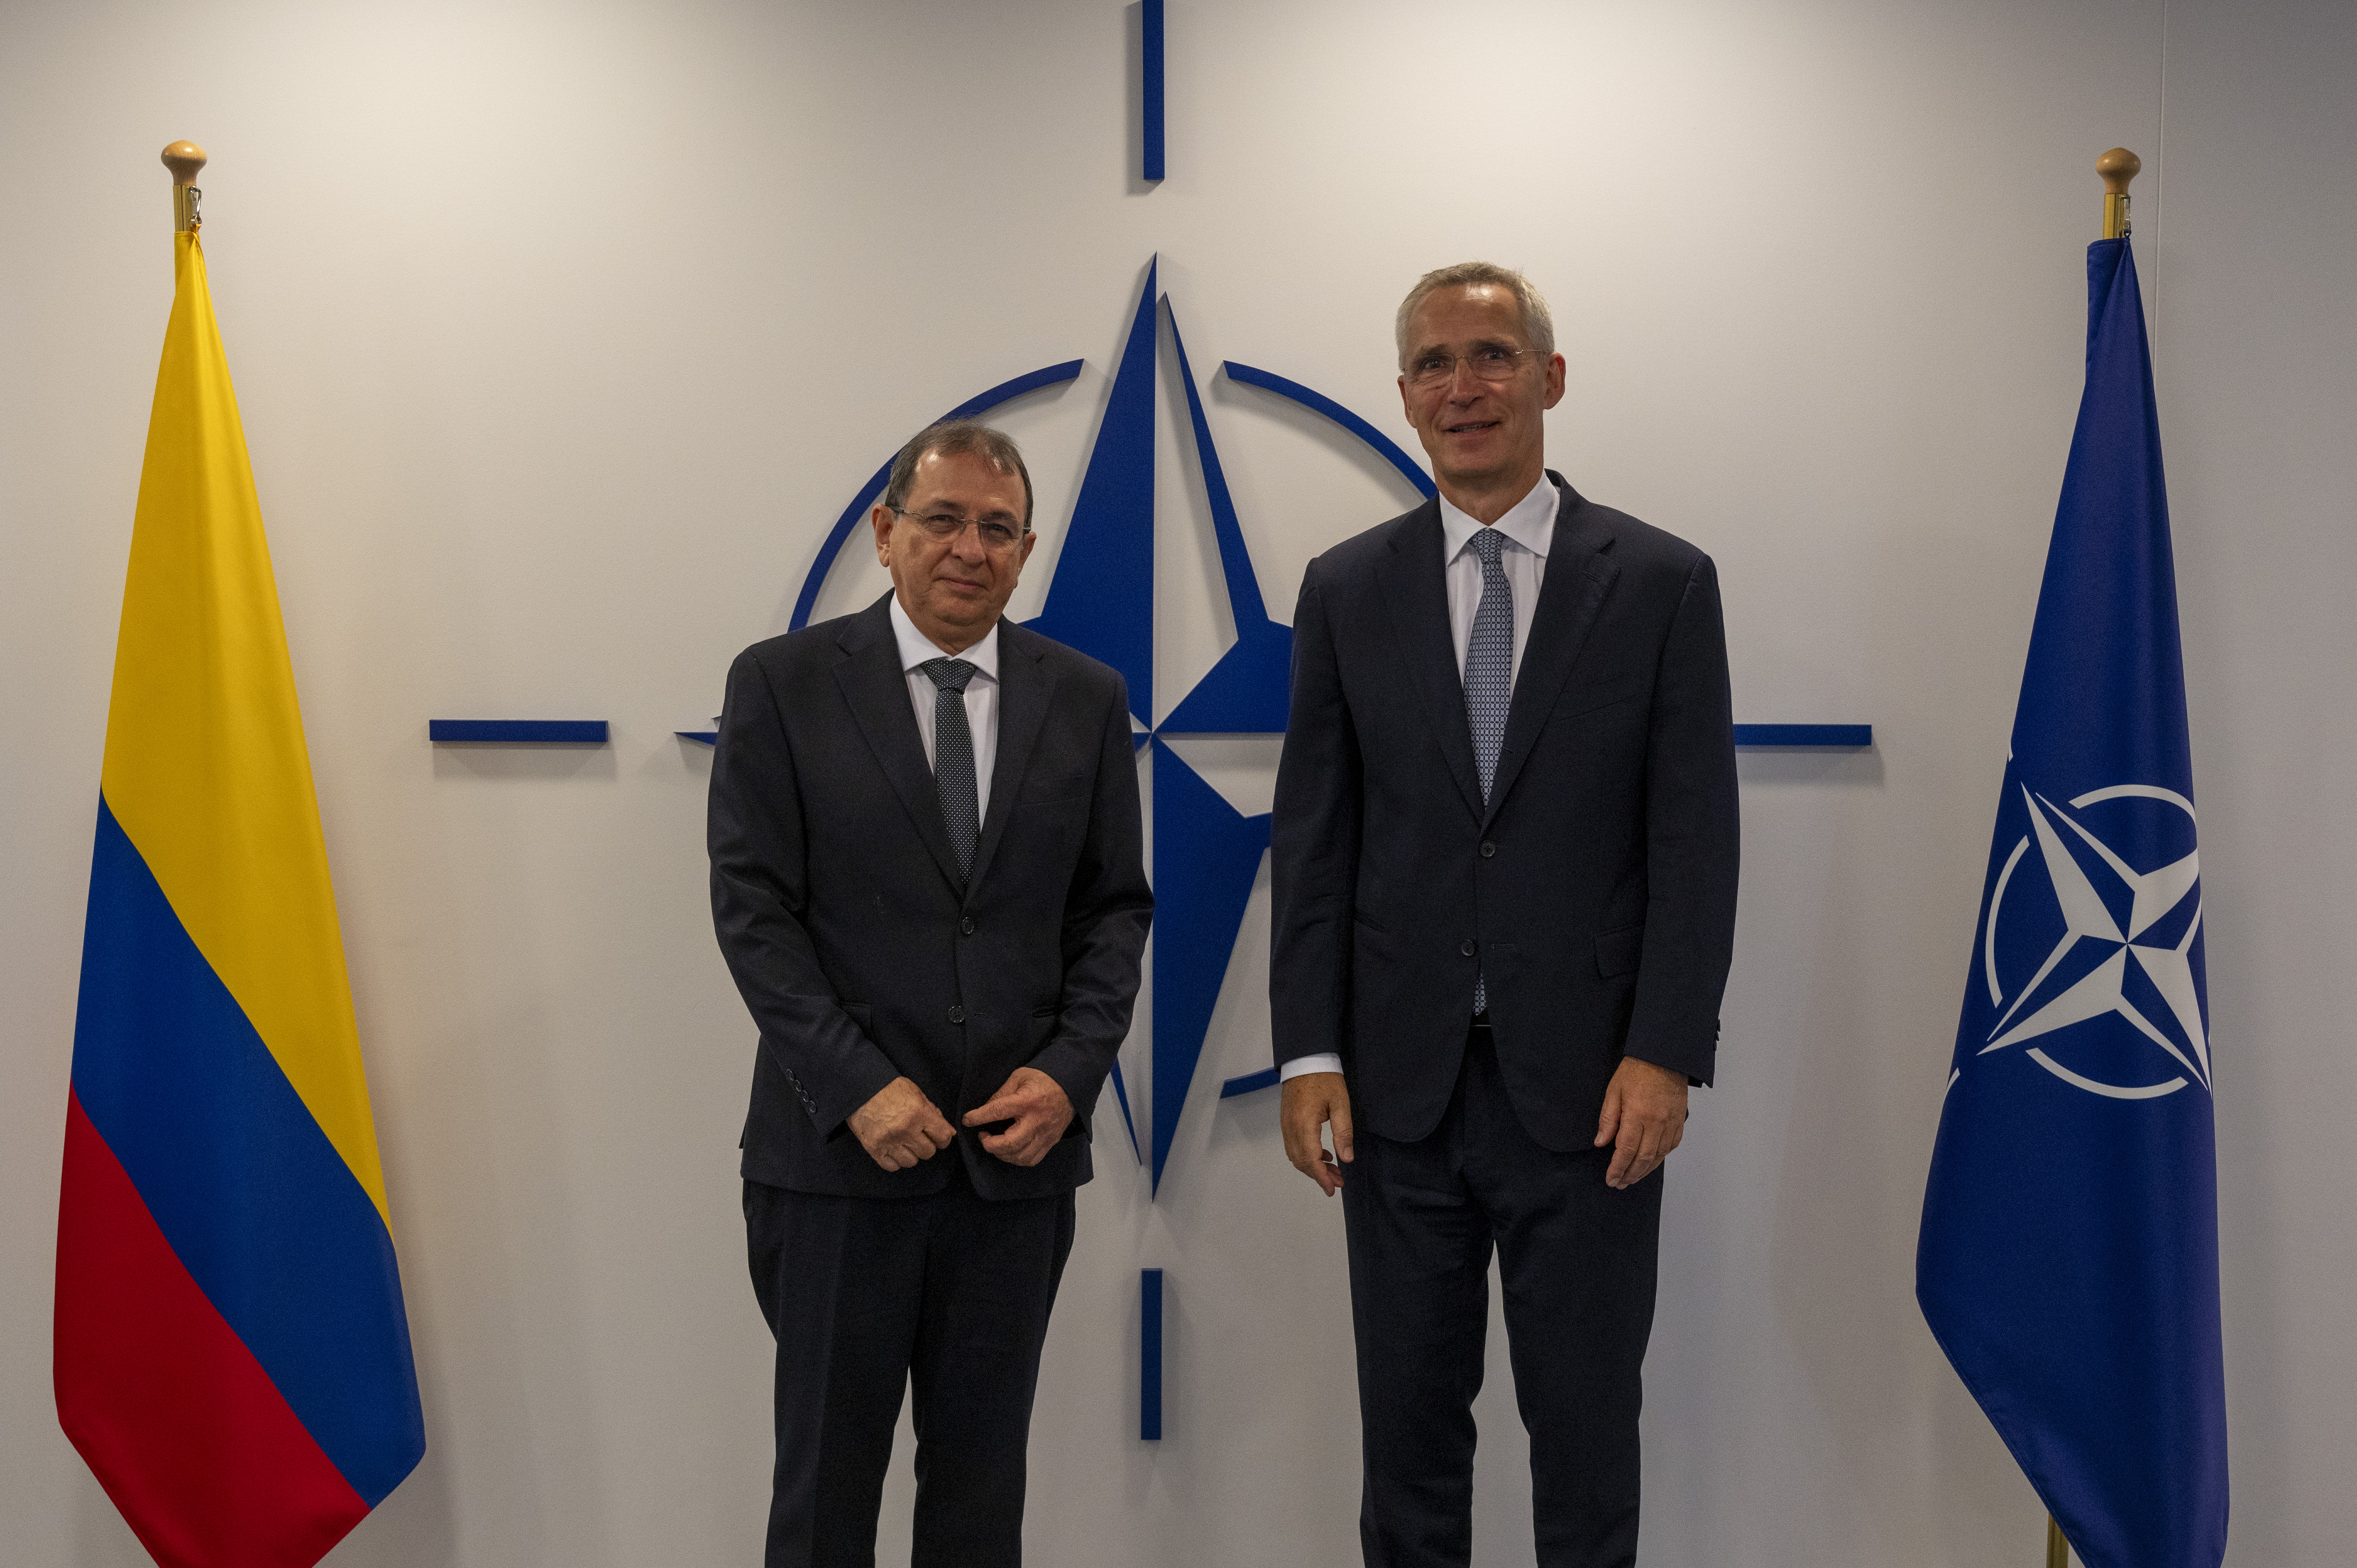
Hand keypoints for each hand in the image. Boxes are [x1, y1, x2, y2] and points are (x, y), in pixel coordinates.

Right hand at [848, 1077, 956, 1171]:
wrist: (860, 1087)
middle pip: (928, 1152)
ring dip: (911, 1154)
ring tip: (905, 1143)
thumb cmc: (889, 1087)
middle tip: (919, 1138)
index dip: (943, 1138)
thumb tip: (949, 1132)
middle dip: (926, 1145)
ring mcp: (889, 1141)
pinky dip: (895, 1161)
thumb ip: (933, 1113)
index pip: (942, 1137)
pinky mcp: (873, 1148)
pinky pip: (892, 1166)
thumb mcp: (916, 1093)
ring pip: (911, 1162)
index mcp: (919, 1113)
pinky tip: (893, 1150)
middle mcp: (905, 1129)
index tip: (938, 1137)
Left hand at [962, 1067, 1072, 1166]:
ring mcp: (1045, 1134)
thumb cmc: (1043, 1079)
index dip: (978, 1117)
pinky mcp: (1050, 1142)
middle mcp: (1037, 1121)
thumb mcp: (1019, 1077)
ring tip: (995, 1143)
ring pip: (1020, 1156)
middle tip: (983, 1136)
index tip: (967, 1120)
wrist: (1071, 1086)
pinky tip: (1009, 1151)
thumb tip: (984, 1110)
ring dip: (1002, 1154)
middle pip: (1010, 1143)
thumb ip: (1001, 1094)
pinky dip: (1017, 1159)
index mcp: (1027, 1101)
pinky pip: (1032, 1160)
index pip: (998, 1111)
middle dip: (991, 1144)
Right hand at [1280, 1072, 1353, 1195]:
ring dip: (1312, 1167)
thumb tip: (1346, 1158)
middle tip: (1338, 1181)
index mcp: (1304, 1124)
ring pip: (1295, 1156)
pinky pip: (1292, 1146)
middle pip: (1301, 1162)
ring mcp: (1285, 1125)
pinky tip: (1321, 1154)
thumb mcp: (1340, 1103)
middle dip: (1319, 1175)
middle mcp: (1291, 1128)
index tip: (1332, 1189)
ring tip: (1332, 1170)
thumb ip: (1343, 1132)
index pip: (1311, 1160)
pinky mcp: (1285, 1121)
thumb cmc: (1325, 1079)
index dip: (1322, 1177)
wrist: (1305, 1059)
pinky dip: (1305, 1156)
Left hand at [1594, 1055, 1687, 1188]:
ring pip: (1659, 1155)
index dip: (1618, 1168)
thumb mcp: (1613, 1091)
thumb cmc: (1637, 1070)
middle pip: (1644, 1158)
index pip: (1627, 1150)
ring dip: (1645, 1170)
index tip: (1611, 1179)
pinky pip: (1672, 1146)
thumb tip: (1601, 1143)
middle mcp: (1657, 1122)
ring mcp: (1671, 1122)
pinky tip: (1651, 1162)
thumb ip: (1608, 1119)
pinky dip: (1661, 1157)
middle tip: (1620, 1184)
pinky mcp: (1680, 1120)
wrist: (1664, 1056)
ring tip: (1633, 1178)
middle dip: (1631, 1174)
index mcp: (1638, 1114)